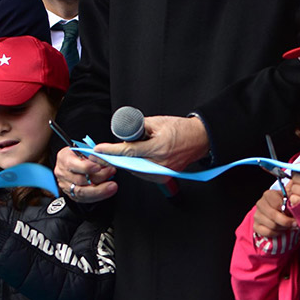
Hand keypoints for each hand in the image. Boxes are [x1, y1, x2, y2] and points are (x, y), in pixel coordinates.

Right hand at [54, 148, 117, 202]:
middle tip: (111, 172)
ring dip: (100, 189)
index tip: (99, 166)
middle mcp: (63, 173)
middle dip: (98, 177)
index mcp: (64, 158)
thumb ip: (91, 153)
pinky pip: (85, 198)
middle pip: (79, 180)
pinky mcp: (71, 194)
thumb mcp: (83, 147)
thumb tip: (104, 158)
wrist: (71, 161)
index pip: (73, 165)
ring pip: (82, 192)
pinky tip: (107, 192)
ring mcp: (66, 185)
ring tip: (112, 185)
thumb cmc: (78, 153)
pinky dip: (98, 196)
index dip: (86, 167)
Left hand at [93, 115, 208, 171]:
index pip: (128, 151)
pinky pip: (144, 175)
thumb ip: (138, 128)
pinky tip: (134, 161)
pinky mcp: (165, 177)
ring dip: (126, 164)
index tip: (99, 150)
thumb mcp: (157, 122)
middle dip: (116, 159)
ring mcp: (163, 172)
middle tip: (103, 155)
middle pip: (129, 164)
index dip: (111, 151)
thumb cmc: (181, 129)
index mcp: (159, 147)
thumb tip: (123, 135)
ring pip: (136, 171)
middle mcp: (161, 163)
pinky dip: (137, 168)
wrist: (200, 138)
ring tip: (121, 155)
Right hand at [251, 189, 295, 238]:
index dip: (287, 210)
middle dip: (286, 221)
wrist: (275, 210)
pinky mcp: (256, 226)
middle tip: (295, 223)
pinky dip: (277, 233)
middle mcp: (260, 204)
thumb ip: (292, 200)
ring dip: (283, 227)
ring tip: (289, 226)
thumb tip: (296, 205)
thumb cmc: (284, 203)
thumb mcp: (289, 198)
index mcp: (268, 194)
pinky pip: (268, 232)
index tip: (295, 214)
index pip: (277, 204)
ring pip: (272, 225)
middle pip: (274, 215)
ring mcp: (256, 215)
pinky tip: (282, 230)